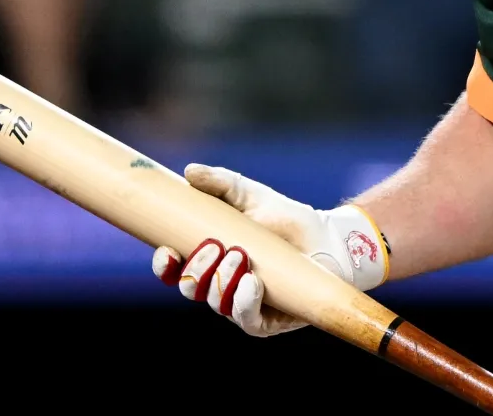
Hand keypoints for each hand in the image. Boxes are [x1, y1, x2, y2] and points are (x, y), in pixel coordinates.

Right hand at [151, 164, 388, 336]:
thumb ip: (221, 182)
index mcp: (209, 260)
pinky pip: (246, 320)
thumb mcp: (252, 196)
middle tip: (216, 247)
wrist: (328, 238)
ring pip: (215, 302)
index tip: (167, 251)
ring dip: (222, 280)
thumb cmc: (286, 219)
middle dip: (197, 269)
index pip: (174, 270)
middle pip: (190, 288)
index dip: (164, 265)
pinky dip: (244, 301)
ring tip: (241, 256)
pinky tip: (253, 281)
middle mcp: (220, 285)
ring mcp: (241, 305)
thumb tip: (190, 171)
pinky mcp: (266, 321)